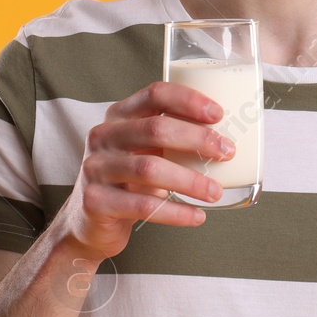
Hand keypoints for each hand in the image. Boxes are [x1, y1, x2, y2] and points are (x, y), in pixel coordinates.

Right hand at [51, 80, 233, 262]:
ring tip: (215, 192)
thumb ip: (171, 140)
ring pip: (149, 169)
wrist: (89, 222)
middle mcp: (103, 136)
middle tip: (227, 153)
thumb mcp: (144, 152)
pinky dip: (175, 212)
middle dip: (197, 139)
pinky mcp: (95, 201)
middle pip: (155, 128)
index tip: (218, 114)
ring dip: (190, 181)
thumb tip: (227, 139)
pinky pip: (143, 206)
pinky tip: (197, 216)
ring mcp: (95, 168)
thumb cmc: (128, 181)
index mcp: (118, 116)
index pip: (154, 94)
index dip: (188, 100)